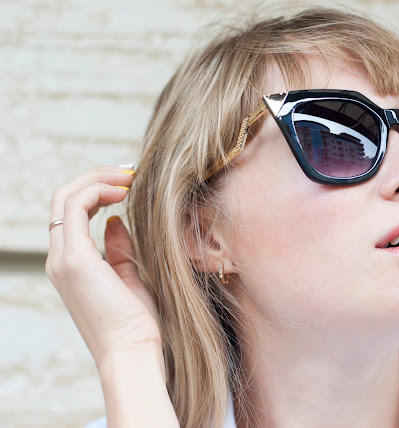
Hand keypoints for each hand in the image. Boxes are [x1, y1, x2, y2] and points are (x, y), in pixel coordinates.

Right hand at [46, 166, 162, 370]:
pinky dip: (96, 191)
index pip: (71, 213)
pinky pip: (74, 207)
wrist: (131, 352)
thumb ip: (117, 249)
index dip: (98, 190)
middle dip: (96, 177)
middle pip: (63, 199)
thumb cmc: (135, 323)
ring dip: (97, 179)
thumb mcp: (128, 277)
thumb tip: (114, 221)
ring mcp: (62, 259)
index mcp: (71, 264)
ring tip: (129, 176)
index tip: (130, 183)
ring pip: (65, 197)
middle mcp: (59, 259)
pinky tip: (123, 191)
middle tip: (129, 171)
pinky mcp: (74, 259)